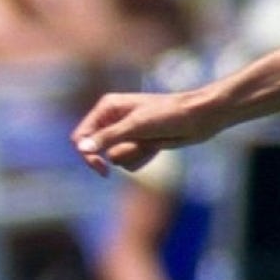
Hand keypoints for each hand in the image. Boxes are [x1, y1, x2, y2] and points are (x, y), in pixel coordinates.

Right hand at [72, 89, 214, 174]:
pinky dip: (141, 159)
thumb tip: (82, 147)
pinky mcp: (138, 145)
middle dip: (111, 156)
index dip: (87, 153)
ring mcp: (126, 134)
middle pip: (94, 150)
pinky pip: (128, 163)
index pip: (82, 135)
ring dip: (131, 156)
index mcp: (107, 108)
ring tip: (149, 143)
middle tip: (108, 171)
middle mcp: (113, 120)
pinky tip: (155, 147)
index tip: (100, 166)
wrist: (198, 119)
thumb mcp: (135, 125)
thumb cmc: (168, 114)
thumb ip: (108, 137)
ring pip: (114, 159)